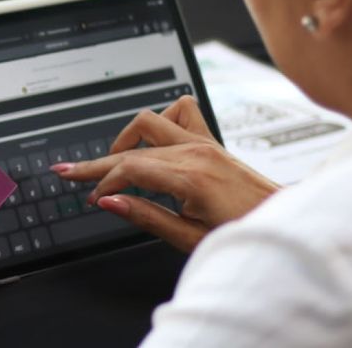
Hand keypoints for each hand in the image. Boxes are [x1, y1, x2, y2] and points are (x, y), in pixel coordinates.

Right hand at [53, 96, 279, 251]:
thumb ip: (146, 216)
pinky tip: (151, 142)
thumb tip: (109, 201)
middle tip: (68, 170)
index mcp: (191, 178)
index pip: (129, 169)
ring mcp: (205, 143)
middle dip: (96, 162)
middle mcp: (196, 153)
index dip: (103, 183)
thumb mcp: (190, 237)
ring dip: (125, 139)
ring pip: (149, 122)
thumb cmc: (244, 233)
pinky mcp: (211, 142)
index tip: (90, 197)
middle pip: (131, 148)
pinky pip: (180, 113)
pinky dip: (160, 121)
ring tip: (113, 161)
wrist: (283, 224)